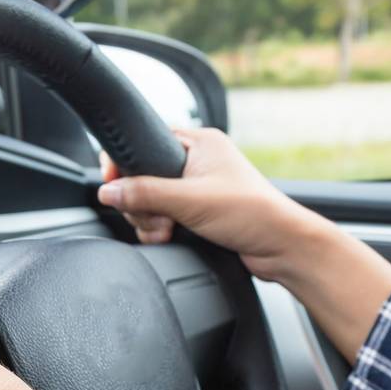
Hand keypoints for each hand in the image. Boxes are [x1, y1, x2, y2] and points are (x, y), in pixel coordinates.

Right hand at [98, 127, 334, 285]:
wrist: (281, 247)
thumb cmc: (252, 214)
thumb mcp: (190, 200)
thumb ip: (145, 194)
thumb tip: (108, 191)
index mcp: (199, 143)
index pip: (145, 141)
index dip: (125, 164)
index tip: (114, 184)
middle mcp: (197, 162)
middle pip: (142, 177)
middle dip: (142, 204)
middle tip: (160, 218)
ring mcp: (197, 188)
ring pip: (150, 201)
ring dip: (151, 221)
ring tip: (169, 230)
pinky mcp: (197, 212)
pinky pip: (163, 217)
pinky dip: (160, 230)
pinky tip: (171, 237)